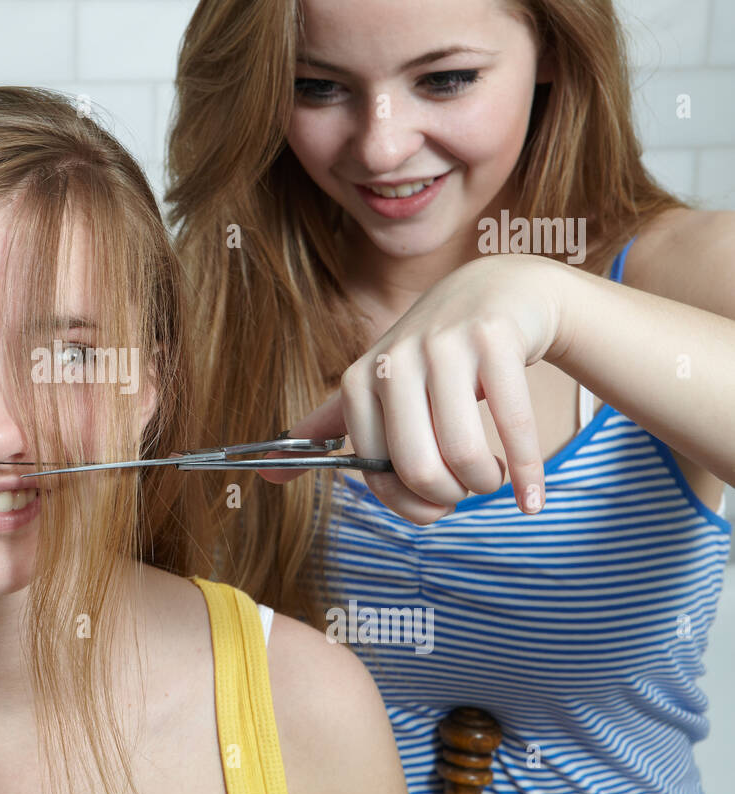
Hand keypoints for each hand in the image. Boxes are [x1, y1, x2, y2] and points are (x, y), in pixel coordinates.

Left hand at [259, 255, 567, 523]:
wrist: (497, 290)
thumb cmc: (431, 353)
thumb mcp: (373, 384)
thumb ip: (326, 429)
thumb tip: (263, 476)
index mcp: (358, 380)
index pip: (375, 472)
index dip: (408, 503)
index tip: (432, 502)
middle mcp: (394, 360)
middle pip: (418, 467)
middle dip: (448, 498)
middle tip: (466, 489)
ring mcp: (445, 346)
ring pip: (464, 453)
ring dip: (487, 485)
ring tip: (495, 477)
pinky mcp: (495, 338)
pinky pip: (514, 426)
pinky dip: (529, 476)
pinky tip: (530, 500)